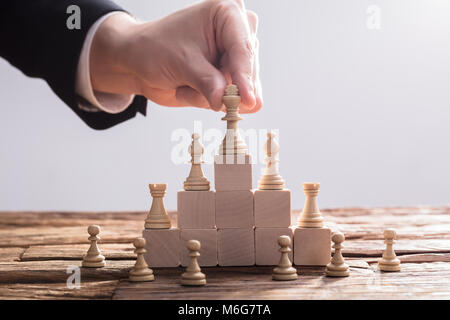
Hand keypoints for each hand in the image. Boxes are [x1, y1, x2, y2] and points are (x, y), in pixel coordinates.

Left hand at [90, 0, 261, 112]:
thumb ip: (208, 83)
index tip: (248, 100)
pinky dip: (211, 101)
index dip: (245, 77)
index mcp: (227, 14)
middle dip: (224, 88)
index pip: (243, 48)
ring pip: (242, 90)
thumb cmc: (155, 49)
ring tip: (186, 85)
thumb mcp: (182, 64)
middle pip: (248, 71)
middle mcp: (237, 33)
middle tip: (198, 89)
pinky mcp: (231, 77)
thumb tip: (228, 101)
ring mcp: (235, 57)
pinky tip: (190, 89)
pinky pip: (234, 101)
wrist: (139, 62)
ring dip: (212, 96)